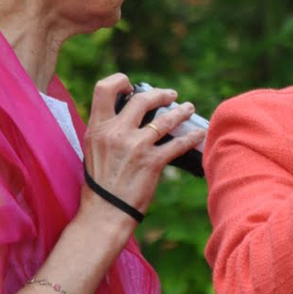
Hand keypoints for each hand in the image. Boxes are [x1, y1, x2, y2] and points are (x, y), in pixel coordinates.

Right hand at [80, 73, 205, 222]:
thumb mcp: (93, 149)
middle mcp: (115, 133)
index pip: (104, 88)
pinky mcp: (152, 162)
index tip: (132, 86)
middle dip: (160, 94)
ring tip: (189, 108)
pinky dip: (191, 137)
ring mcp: (135, 146)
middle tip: (171, 95)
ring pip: (166, 119)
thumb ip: (107, 130)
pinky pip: (177, 144)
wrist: (104, 212)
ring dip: (181, 112)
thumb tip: (126, 115)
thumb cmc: (99, 184)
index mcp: (97, 128)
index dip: (119, 80)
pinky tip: (199, 134)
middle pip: (142, 100)